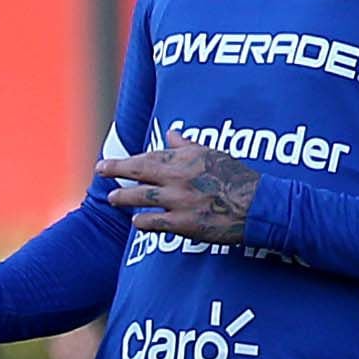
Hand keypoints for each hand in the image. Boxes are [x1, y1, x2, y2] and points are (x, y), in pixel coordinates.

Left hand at [102, 139, 258, 244]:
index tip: (106, 164)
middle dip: (115, 172)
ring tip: (113, 200)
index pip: (146, 157)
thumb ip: (188, 146)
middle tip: (100, 172)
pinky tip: (137, 222)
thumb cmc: (239, 178)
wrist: (258, 206)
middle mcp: (178, 178)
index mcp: (185, 159)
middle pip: (138, 173)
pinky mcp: (184, 224)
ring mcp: (179, 201)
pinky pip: (154, 223)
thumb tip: (171, 134)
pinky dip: (143, 222)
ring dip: (123, 199)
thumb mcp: (215, 154)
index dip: (123, 161)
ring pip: (140, 199)